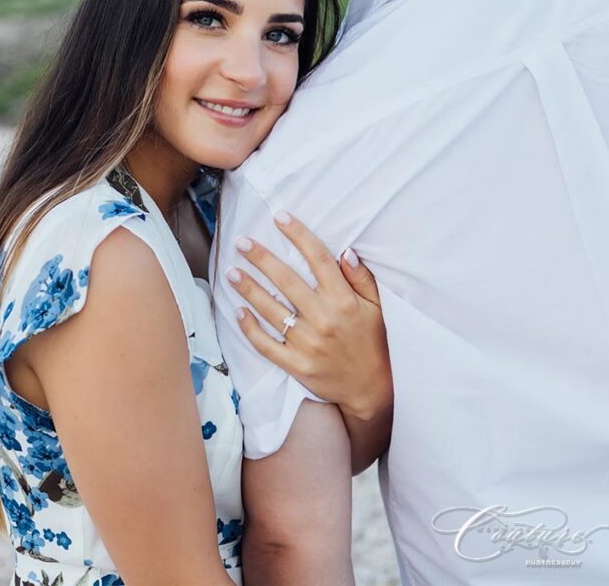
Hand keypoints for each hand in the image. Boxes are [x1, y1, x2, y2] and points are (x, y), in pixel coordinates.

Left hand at [225, 212, 391, 422]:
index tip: (280, 218)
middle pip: (286, 280)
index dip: (298, 235)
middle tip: (242, 241)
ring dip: (249, 288)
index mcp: (343, 300)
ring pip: (271, 309)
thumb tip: (345, 251)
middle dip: (262, 258)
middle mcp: (323, 318)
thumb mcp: (377, 307)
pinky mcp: (297, 365)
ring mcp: (307, 343)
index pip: (318, 259)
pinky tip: (238, 311)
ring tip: (231, 271)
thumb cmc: (374, 341)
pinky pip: (267, 344)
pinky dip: (250, 328)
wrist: (372, 389)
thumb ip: (361, 278)